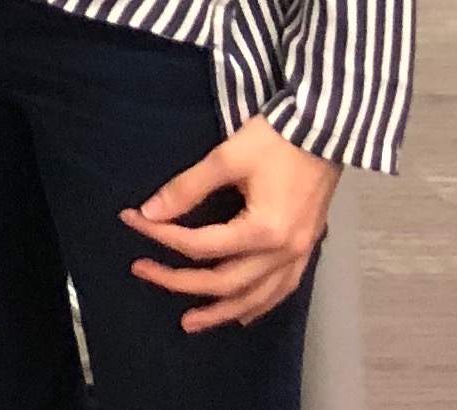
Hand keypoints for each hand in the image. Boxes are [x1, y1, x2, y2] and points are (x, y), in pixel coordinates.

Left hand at [122, 115, 339, 330]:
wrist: (325, 132)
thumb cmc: (275, 141)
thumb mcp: (226, 157)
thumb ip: (186, 188)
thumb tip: (148, 210)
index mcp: (263, 230)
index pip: (200, 245)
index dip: (160, 235)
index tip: (131, 220)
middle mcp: (284, 252)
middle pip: (225, 282)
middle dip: (180, 282)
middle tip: (142, 272)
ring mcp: (299, 255)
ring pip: (257, 298)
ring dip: (221, 312)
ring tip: (189, 323)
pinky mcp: (306, 250)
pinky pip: (281, 290)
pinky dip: (258, 306)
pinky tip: (241, 314)